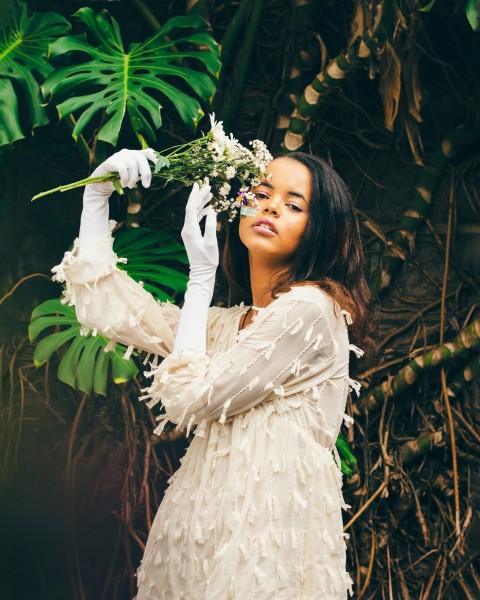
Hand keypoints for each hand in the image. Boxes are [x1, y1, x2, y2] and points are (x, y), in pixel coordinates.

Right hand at [79, 148, 156, 253]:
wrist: (102, 184)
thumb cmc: (120, 180)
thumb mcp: (133, 177)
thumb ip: (141, 174)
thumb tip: (151, 176)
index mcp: (134, 155)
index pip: (147, 152)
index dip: (155, 157)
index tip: (162, 167)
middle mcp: (127, 153)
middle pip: (141, 159)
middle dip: (146, 173)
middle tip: (146, 186)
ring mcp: (119, 156)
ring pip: (132, 166)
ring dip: (133, 179)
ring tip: (131, 186)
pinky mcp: (111, 161)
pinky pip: (123, 169)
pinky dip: (125, 178)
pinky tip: (124, 184)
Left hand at [173, 184, 217, 353]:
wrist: (201, 271)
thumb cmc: (207, 259)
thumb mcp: (211, 242)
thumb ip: (211, 226)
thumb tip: (212, 211)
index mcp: (190, 229)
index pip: (190, 208)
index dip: (194, 196)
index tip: (198, 185)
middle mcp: (186, 229)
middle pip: (191, 208)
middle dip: (199, 197)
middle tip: (207, 187)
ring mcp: (188, 232)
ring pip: (193, 213)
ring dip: (201, 204)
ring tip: (209, 195)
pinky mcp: (191, 235)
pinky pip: (195, 219)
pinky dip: (201, 212)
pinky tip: (208, 208)